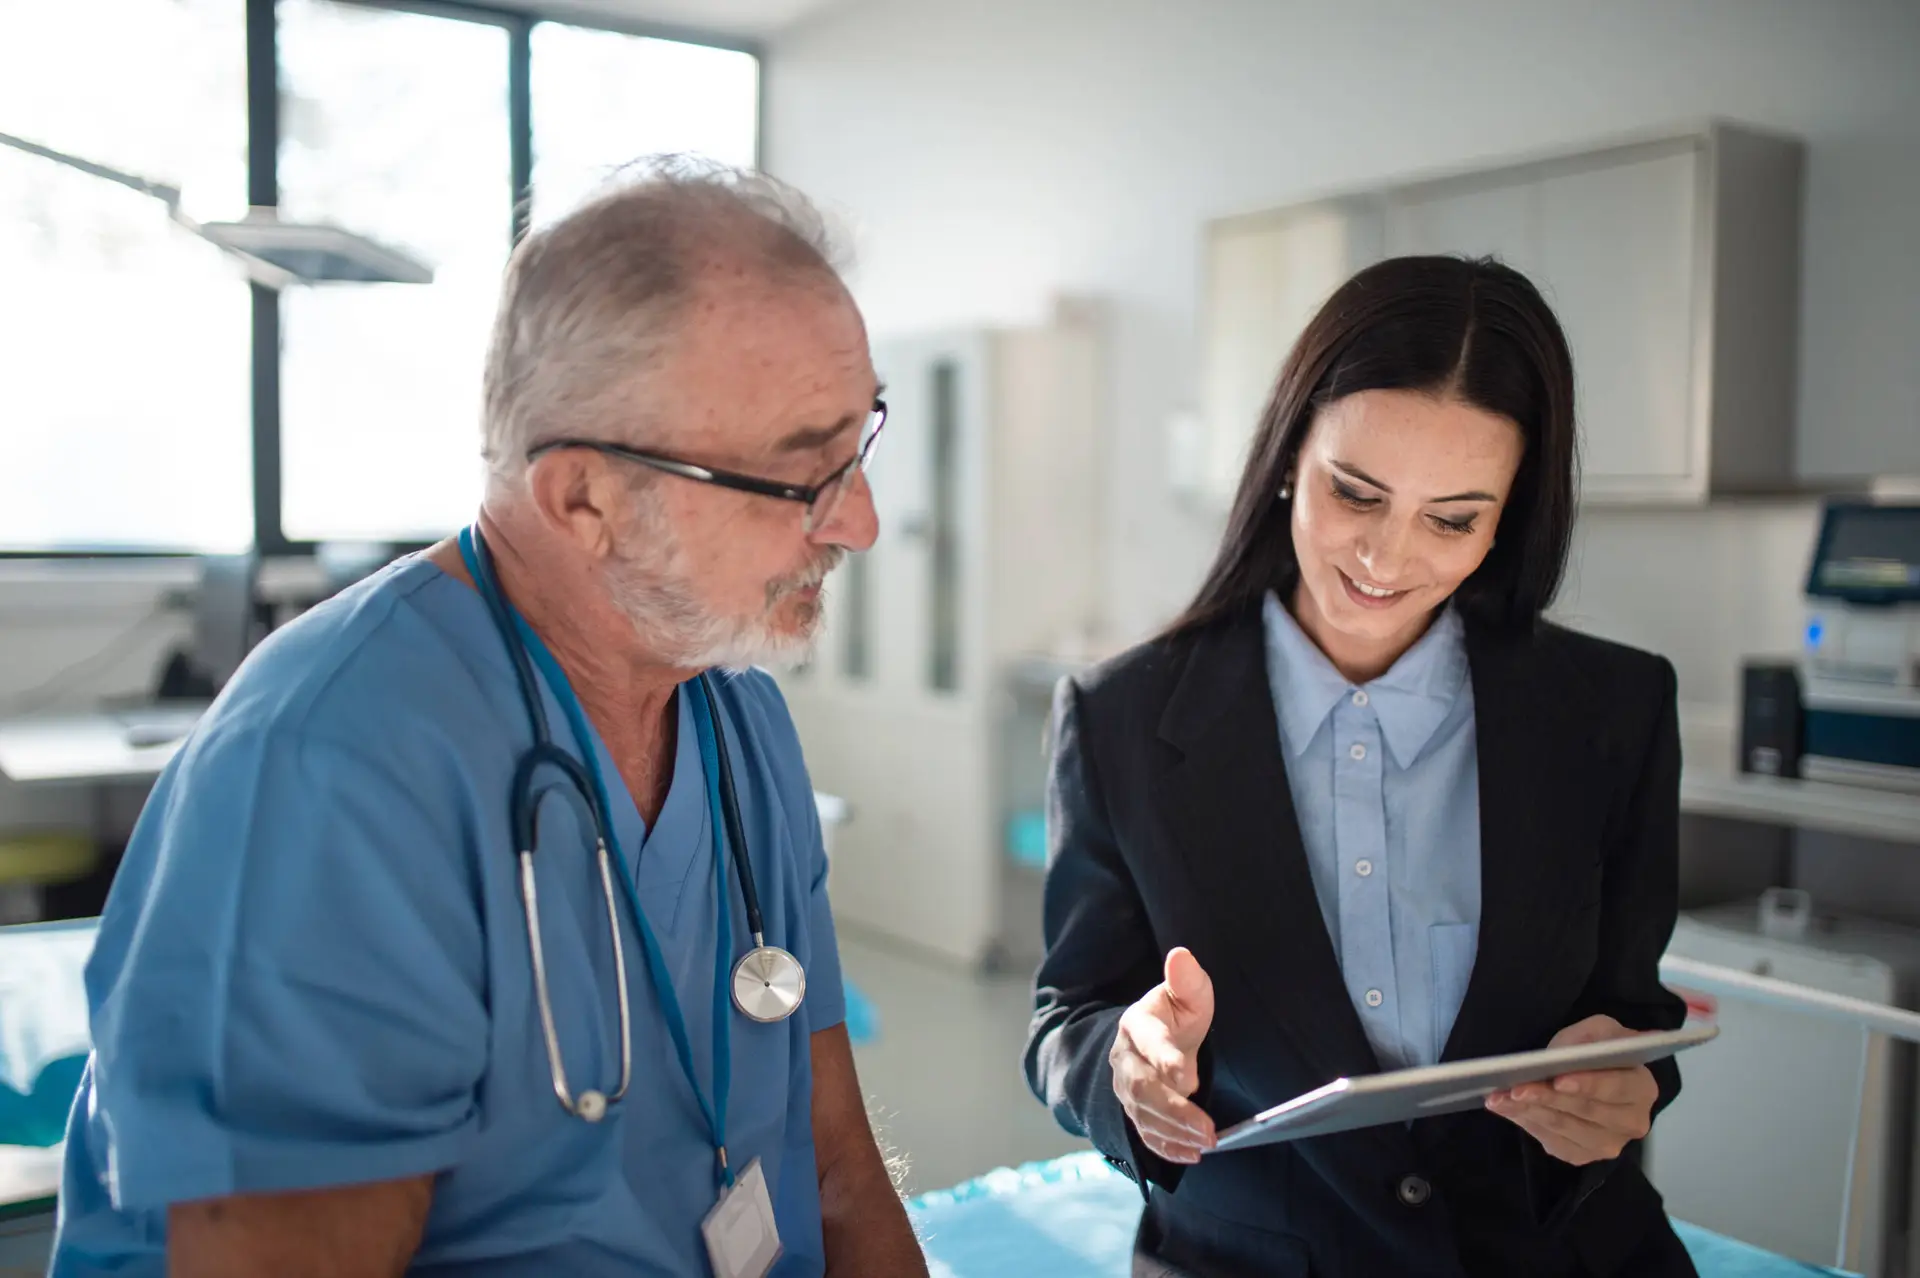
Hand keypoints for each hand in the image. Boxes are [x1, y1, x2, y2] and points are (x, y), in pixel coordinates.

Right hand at [1110, 947, 1216, 1164]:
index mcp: (1137, 1025)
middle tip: (1209, 1130)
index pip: (1148, 1043)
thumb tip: (1180, 956)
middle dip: (1175, 1111)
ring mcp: (1126, 1088)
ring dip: (1175, 1133)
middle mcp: (1124, 1059)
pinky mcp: (1134, 1112)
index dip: (1164, 1059)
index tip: (1187, 1077)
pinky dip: (1166, 1147)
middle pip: (1143, 1089)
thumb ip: (1187, 979)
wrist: (1152, 1039)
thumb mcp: (1186, 993)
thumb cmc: (1176, 1015)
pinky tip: (1190, 1154)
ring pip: (1143, 1116)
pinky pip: (1145, 1134)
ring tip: (1207, 1144)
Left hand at [1485, 1014, 1657, 1165]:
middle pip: (1585, 1111)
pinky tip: (1506, 1109)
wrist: (1594, 1077)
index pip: (1615, 1088)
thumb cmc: (1597, 1052)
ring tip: (1499, 1098)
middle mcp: (1632, 1122)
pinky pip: (1552, 1142)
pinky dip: (1526, 1123)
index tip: (1558, 1080)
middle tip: (1516, 1088)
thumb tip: (1575, 1051)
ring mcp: (1608, 1144)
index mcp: (1642, 1088)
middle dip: (1547, 1098)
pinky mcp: (1583, 1155)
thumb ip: (1594, 1035)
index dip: (1587, 1084)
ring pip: (1564, 1128)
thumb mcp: (1600, 1031)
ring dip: (1528, 1111)